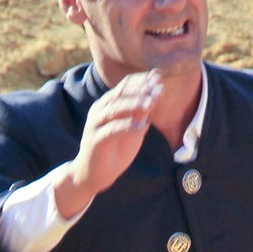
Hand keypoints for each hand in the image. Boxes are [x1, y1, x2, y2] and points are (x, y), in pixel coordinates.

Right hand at [53, 71, 162, 219]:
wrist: (94, 175)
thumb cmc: (114, 150)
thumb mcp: (133, 130)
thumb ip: (141, 115)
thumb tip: (156, 97)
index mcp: (108, 104)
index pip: (125, 86)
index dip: (142, 80)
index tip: (158, 76)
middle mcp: (100, 111)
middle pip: (120, 94)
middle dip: (140, 89)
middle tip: (157, 86)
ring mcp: (95, 124)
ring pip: (115, 109)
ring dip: (134, 105)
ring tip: (151, 103)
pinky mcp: (95, 140)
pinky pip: (111, 130)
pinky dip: (127, 126)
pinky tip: (142, 125)